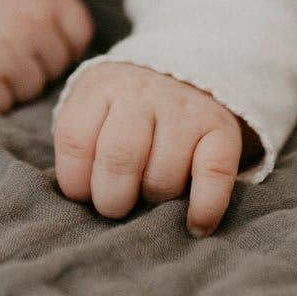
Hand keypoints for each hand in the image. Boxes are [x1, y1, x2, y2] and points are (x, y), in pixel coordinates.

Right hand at [0, 0, 94, 112]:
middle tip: (4, 49)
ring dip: (13, 82)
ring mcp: (10, 56)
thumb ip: (46, 1)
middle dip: (36, 63)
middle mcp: (33, 24)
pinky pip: (4, 104)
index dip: (61, 42)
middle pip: (56, 66)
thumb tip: (72, 36)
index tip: (39, 41)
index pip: (79, 34)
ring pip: (32, 89)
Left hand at [54, 62, 258, 235]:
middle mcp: (142, 92)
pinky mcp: (221, 129)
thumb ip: (78, 141)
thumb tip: (76, 194)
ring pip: (163, 177)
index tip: (83, 193)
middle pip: (119, 159)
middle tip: (115, 205)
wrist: (182, 72)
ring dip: (155, 200)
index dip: (75, 180)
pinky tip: (194, 224)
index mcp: (102, 86)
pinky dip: (204, 208)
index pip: (76, 139)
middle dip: (111, 199)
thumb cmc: (125, 107)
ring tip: (150, 191)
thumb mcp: (91, 106)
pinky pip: (214, 176)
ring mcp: (184, 109)